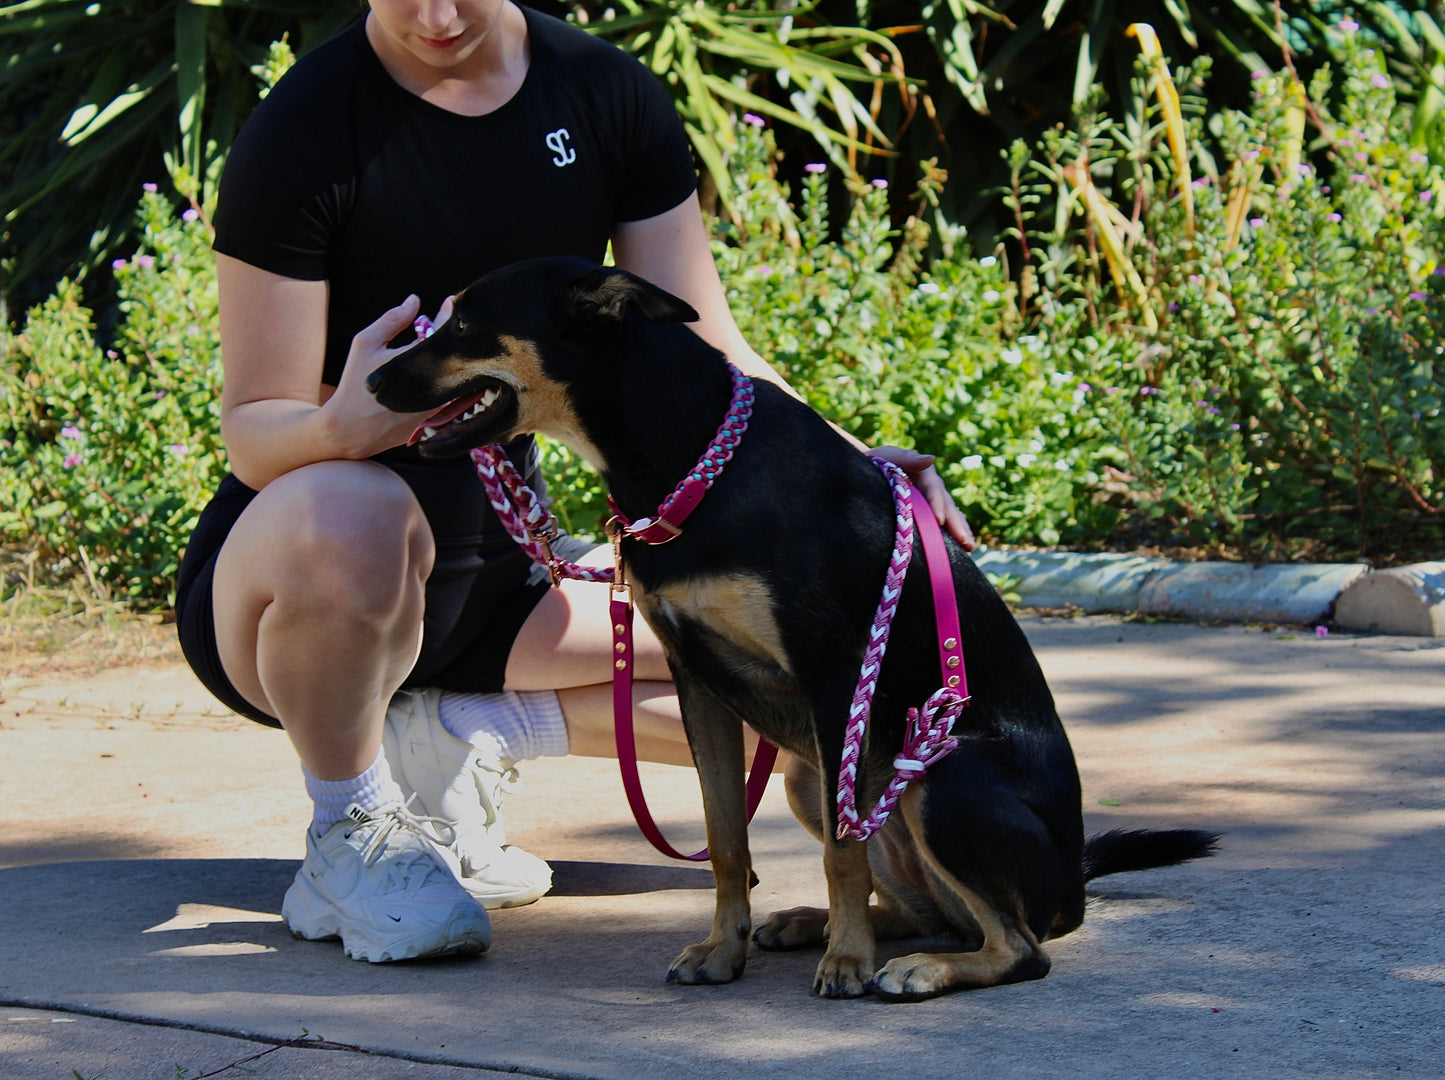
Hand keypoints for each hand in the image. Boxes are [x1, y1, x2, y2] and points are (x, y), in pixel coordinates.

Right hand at [323, 294, 453, 455]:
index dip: (448, 315)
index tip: (450, 303)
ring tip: (447, 354)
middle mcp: (432, 385)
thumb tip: (415, 300)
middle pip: (455, 357)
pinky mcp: (439, 422)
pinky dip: (453, 385)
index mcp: (414, 361)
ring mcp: (438, 407)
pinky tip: (442, 377)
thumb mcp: (366, 344)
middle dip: (454, 342)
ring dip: (456, 365)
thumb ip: (392, 320)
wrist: (349, 430)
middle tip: (450, 330)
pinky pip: (455, 400)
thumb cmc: (355, 383)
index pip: (441, 331)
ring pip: (460, 380)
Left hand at [869, 446, 975, 549]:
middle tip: (965, 541)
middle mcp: (933, 486)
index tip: (939, 521)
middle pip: (947, 504)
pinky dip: (954, 533)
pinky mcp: (929, 511)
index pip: (934, 488)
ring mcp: (933, 499)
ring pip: (951, 514)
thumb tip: (931, 459)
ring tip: (969, 546)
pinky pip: (945, 522)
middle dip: (956, 524)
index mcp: (924, 472)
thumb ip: (907, 457)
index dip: (937, 504)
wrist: (869, 471)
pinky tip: (962, 547)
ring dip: (961, 530)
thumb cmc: (875, 463)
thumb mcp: (888, 456)